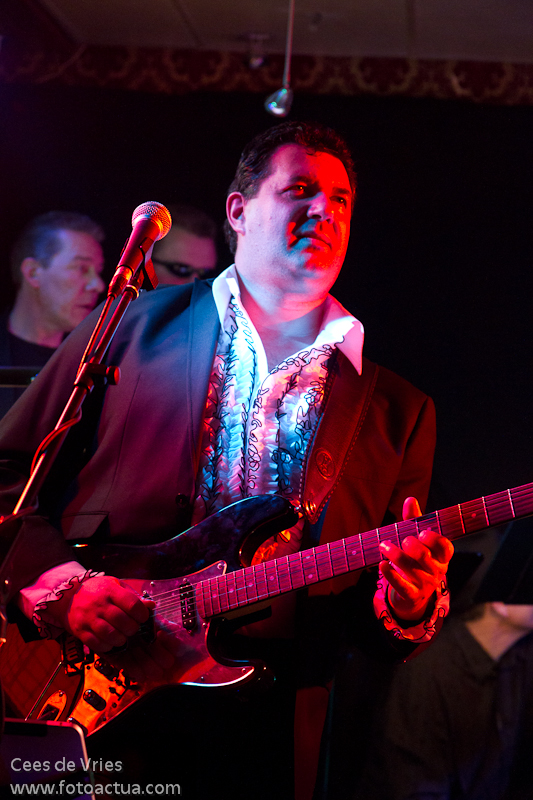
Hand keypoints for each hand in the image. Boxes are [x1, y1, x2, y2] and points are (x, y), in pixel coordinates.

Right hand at [41, 575, 180, 681]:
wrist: (68, 596)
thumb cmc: (98, 591)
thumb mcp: (115, 586)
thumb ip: (133, 596)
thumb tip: (152, 606)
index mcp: (110, 591)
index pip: (132, 604)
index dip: (142, 614)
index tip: (143, 617)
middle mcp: (99, 605)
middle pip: (122, 621)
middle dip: (132, 628)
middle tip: (133, 628)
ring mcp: (88, 619)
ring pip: (109, 634)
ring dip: (121, 639)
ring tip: (123, 636)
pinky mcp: (80, 631)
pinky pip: (96, 644)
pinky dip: (107, 646)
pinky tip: (111, 642)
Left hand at [378, 496, 453, 620]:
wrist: (412, 594)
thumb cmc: (416, 559)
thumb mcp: (417, 539)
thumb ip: (414, 520)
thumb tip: (410, 499)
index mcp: (442, 555)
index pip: (445, 547)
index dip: (434, 539)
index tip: (422, 532)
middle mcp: (437, 570)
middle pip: (425, 556)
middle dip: (412, 546)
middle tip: (402, 540)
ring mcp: (426, 584)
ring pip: (411, 569)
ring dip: (395, 555)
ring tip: (384, 546)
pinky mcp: (412, 595)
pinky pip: (402, 585)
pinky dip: (390, 574)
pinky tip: (382, 565)